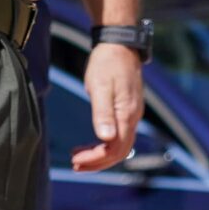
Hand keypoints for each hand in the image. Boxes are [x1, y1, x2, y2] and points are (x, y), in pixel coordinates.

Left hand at [69, 41, 146, 172]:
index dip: (96, 159)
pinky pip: (120, 136)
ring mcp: (132, 114)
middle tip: (75, 165)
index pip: (115, 148)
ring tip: (79, 158)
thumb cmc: (107, 64)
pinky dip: (105, 145)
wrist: (119, 44)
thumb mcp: (100, 87)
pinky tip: (91, 143)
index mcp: (127, 114)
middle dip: (97, 163)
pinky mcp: (128, 110)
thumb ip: (103, 113)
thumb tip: (105, 138)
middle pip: (120, 152)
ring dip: (100, 156)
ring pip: (121, 146)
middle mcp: (133, 117)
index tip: (75, 160)